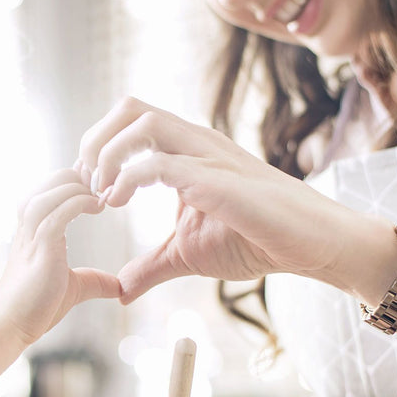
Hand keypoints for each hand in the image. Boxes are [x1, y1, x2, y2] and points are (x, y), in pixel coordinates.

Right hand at [0, 168, 120, 343]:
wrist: (10, 326)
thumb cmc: (34, 307)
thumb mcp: (73, 289)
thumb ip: (94, 281)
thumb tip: (119, 286)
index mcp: (36, 229)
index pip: (52, 189)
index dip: (76, 179)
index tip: (101, 182)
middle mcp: (30, 227)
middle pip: (48, 181)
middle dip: (77, 176)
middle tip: (104, 187)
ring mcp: (32, 236)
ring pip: (49, 192)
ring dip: (76, 187)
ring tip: (99, 195)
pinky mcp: (39, 248)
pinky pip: (57, 212)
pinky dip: (78, 203)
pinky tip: (97, 206)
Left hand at [75, 97, 355, 301]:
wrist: (310, 245)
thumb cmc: (257, 241)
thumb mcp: (188, 255)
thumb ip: (153, 265)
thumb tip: (121, 289)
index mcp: (186, 151)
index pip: (130, 121)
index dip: (98, 147)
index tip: (87, 187)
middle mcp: (195, 142)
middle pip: (130, 108)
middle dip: (95, 141)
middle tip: (86, 183)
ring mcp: (207, 155)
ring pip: (142, 123)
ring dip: (108, 155)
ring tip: (102, 194)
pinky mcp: (217, 179)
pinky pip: (161, 162)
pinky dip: (128, 178)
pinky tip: (118, 202)